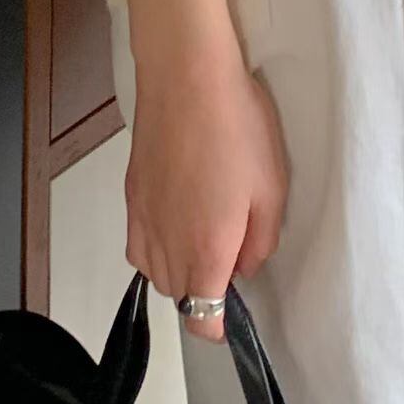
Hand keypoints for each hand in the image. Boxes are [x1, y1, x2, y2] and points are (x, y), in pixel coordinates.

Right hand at [126, 40, 287, 342]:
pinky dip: (154, 249)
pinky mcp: (131, 195)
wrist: (187, 76)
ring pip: (155, 274)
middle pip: (179, 298)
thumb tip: (245, 266)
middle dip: (204, 293)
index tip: (233, 311)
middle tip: (230, 254)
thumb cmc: (237, 127)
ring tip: (203, 237)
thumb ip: (261, 241)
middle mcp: (168, 243)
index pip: (201, 319)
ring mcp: (144, 219)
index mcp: (207, 248)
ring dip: (179, 272)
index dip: (218, 326)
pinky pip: (137, 246)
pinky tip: (174, 221)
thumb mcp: (272, 187)